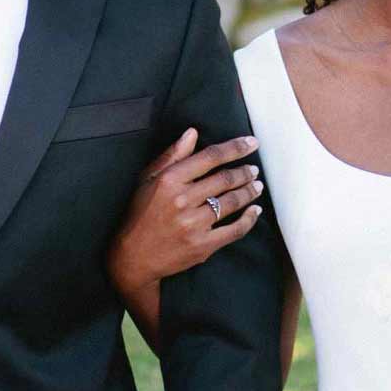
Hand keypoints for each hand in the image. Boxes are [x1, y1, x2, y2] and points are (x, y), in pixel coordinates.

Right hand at [107, 129, 263, 295]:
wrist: (133, 257)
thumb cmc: (140, 215)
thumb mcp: (148, 180)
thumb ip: (172, 156)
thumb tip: (192, 133)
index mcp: (169, 181)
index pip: (210, 157)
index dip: (235, 148)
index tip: (251, 143)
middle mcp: (182, 201)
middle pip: (225, 179)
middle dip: (245, 172)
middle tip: (253, 169)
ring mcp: (193, 224)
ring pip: (232, 202)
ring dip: (249, 192)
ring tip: (256, 186)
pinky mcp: (202, 245)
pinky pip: (235, 230)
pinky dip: (249, 219)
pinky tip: (254, 211)